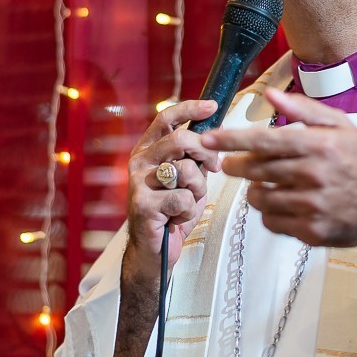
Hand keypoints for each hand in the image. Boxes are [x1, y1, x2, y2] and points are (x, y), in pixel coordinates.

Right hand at [125, 99, 223, 278]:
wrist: (155, 249)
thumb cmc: (173, 211)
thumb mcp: (187, 178)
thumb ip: (194, 157)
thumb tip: (217, 133)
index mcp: (149, 150)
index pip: (166, 119)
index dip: (190, 108)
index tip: (212, 106)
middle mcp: (140, 162)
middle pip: (180, 140)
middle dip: (206, 152)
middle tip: (213, 167)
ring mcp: (138, 183)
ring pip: (186, 170)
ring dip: (197, 190)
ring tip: (186, 202)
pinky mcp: (142, 204)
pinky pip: (183, 198)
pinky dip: (188, 211)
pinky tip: (176, 219)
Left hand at [200, 88, 356, 247]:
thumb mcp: (341, 127)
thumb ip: (304, 110)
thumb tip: (269, 95)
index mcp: (320, 145)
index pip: (264, 140)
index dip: (231, 139)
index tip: (208, 138)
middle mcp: (315, 175)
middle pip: (257, 169)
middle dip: (236, 165)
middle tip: (231, 164)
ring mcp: (313, 206)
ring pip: (260, 197)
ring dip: (255, 189)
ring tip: (264, 183)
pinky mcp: (311, 231)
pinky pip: (272, 221)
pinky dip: (270, 212)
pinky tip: (283, 203)